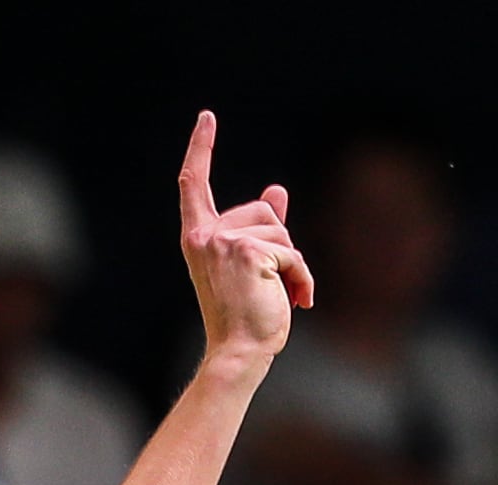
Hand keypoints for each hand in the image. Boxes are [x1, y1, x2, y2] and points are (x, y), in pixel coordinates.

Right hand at [177, 111, 312, 370]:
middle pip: (262, 211)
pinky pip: (292, 253)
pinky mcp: (249, 252)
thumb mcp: (251, 267)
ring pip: (281, 231)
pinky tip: (296, 302)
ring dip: (291, 264)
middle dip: (280, 245)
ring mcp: (225, 242)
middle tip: (269, 285)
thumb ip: (261, 227)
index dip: (201, 148)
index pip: (195, 183)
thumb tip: (276, 191)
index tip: (207, 118)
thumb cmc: (243, 316)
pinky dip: (301, 278)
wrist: (239, 353)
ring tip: (280, 295)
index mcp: (197, 237)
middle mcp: (205, 235)